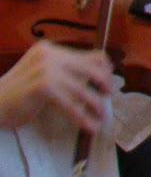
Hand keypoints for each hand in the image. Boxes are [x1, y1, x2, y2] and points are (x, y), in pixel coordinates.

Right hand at [0, 41, 114, 132]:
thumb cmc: (16, 95)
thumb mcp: (41, 75)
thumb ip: (64, 72)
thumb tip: (98, 79)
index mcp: (49, 50)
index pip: (89, 55)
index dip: (104, 69)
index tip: (108, 83)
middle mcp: (49, 55)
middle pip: (91, 68)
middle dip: (103, 85)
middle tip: (108, 99)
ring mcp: (45, 70)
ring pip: (82, 89)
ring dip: (95, 105)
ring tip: (100, 117)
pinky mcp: (43, 87)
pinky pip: (71, 104)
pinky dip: (82, 117)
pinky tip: (89, 127)